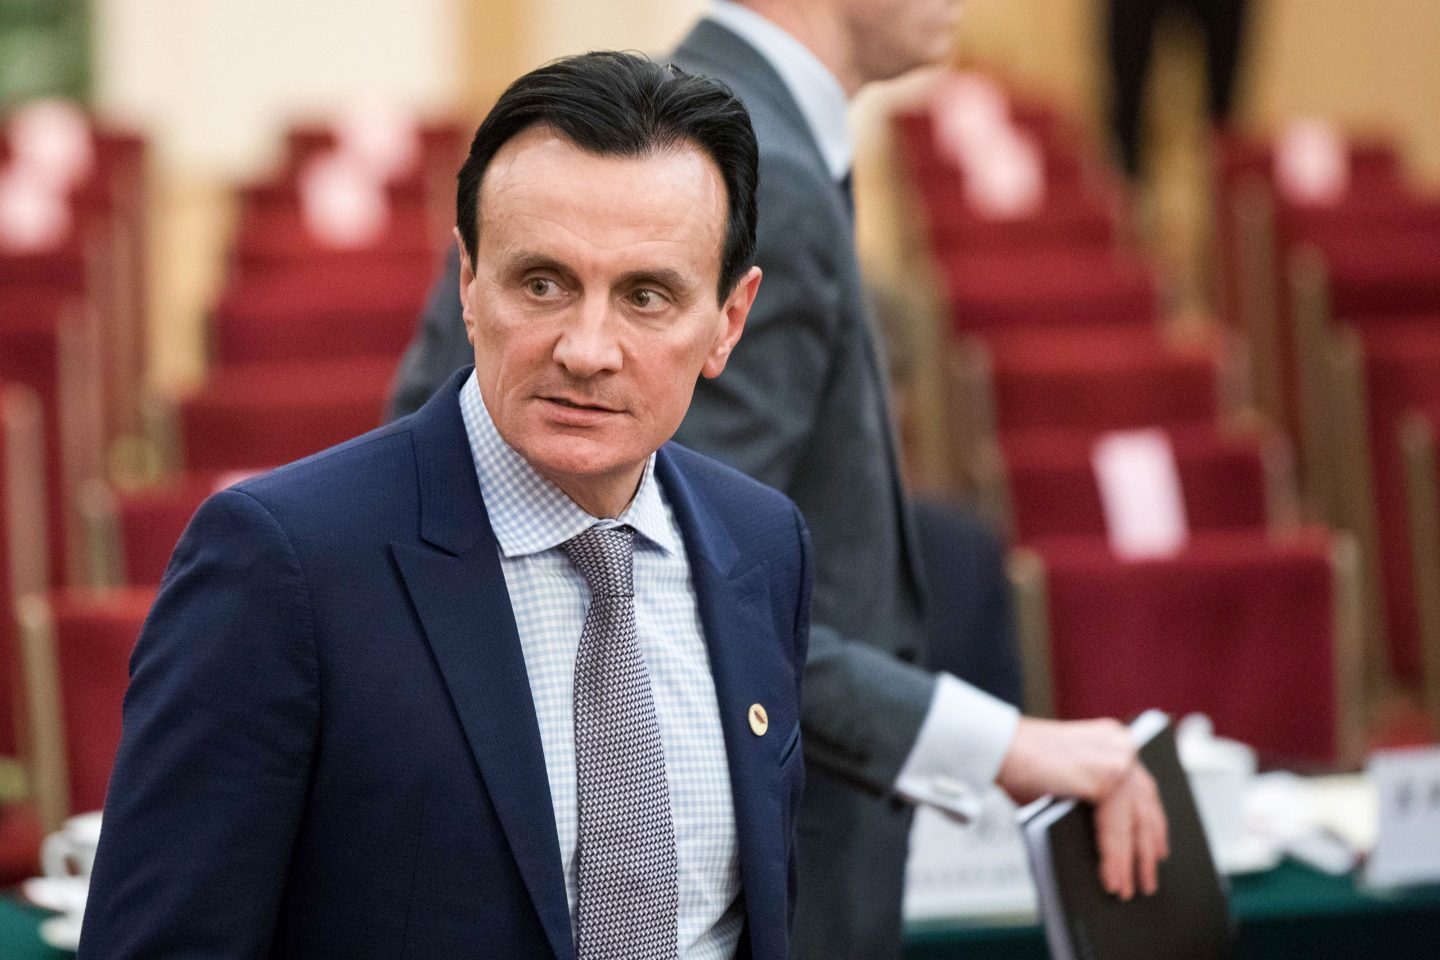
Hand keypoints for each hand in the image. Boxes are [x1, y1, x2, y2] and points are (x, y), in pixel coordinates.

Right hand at [996, 717, 1168, 899]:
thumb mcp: (1064, 782)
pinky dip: (1116, 858)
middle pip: (1145, 808)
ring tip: (1129, 889)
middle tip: (1146, 880)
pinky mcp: (1108, 777)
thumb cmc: (1018, 763)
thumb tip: (1105, 845)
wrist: (994, 746)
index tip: (1155, 852)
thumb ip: (1087, 802)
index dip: (1150, 826)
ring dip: (1131, 861)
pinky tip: (1113, 879)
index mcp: (1112, 741)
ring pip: (1134, 822)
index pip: (1142, 790)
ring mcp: (1119, 759)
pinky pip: (1118, 829)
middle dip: (1146, 850)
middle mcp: (1122, 745)